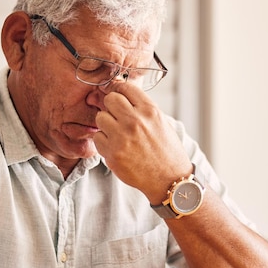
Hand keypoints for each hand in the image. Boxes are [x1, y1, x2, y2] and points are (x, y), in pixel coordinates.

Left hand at [93, 81, 191, 202]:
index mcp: (150, 110)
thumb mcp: (161, 122)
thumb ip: (141, 108)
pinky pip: (97, 138)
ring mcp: (122, 137)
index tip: (117, 97)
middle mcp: (135, 121)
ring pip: (100, 118)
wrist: (169, 180)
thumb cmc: (166, 151)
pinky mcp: (113, 153)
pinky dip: (103, 142)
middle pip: (109, 99)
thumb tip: (119, 95)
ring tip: (117, 134)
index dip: (118, 91)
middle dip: (111, 107)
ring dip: (106, 125)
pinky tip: (115, 147)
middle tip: (116, 117)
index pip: (124, 87)